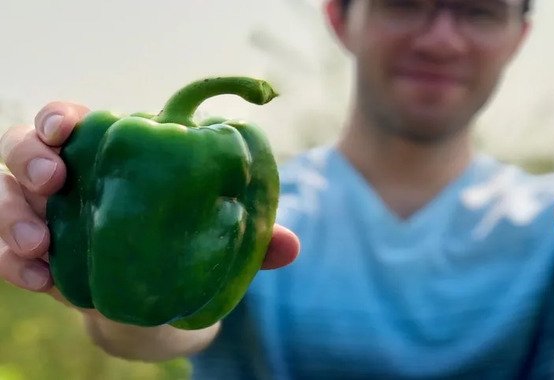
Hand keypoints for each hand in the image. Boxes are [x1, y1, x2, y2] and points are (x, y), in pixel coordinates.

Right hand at [0, 102, 298, 295]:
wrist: (159, 300)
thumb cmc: (188, 245)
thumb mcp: (220, 236)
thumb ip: (251, 237)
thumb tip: (289, 247)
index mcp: (112, 157)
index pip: (73, 120)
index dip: (61, 117)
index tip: (69, 128)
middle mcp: (69, 180)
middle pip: (23, 148)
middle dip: (28, 158)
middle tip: (52, 180)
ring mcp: (45, 218)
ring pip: (4, 199)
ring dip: (13, 216)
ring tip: (41, 243)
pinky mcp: (35, 260)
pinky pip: (4, 255)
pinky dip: (12, 263)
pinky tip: (38, 277)